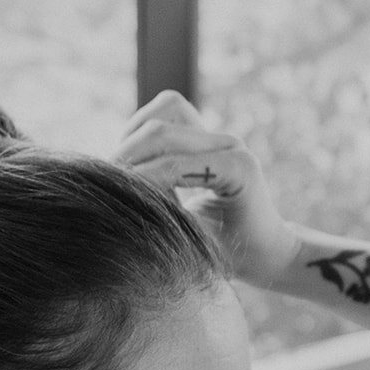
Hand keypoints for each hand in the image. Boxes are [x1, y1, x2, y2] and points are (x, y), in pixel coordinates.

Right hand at [115, 91, 299, 288]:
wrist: (264, 247)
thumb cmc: (235, 256)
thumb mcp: (198, 246)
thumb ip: (163, 218)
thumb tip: (120, 200)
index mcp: (237, 170)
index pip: (171, 165)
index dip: (135, 181)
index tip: (109, 201)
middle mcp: (231, 144)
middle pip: (161, 131)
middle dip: (127, 157)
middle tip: (106, 185)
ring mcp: (220, 135)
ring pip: (163, 113)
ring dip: (134, 140)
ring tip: (123, 175)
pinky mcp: (207, 134)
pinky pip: (166, 114)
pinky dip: (144, 133)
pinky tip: (138, 165)